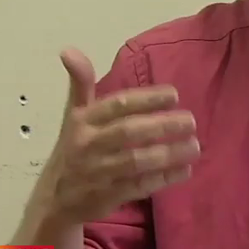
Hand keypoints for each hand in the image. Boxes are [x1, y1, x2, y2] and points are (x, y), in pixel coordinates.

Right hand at [33, 48, 198, 224]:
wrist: (54, 199)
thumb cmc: (73, 149)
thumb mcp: (74, 116)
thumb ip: (81, 84)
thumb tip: (69, 50)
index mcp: (83, 121)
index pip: (116, 105)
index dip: (146, 99)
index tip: (174, 94)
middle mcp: (88, 145)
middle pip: (128, 132)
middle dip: (162, 125)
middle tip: (190, 120)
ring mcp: (98, 173)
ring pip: (136, 161)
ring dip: (168, 154)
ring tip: (195, 146)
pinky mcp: (107, 197)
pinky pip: (139, 187)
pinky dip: (163, 179)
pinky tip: (184, 170)